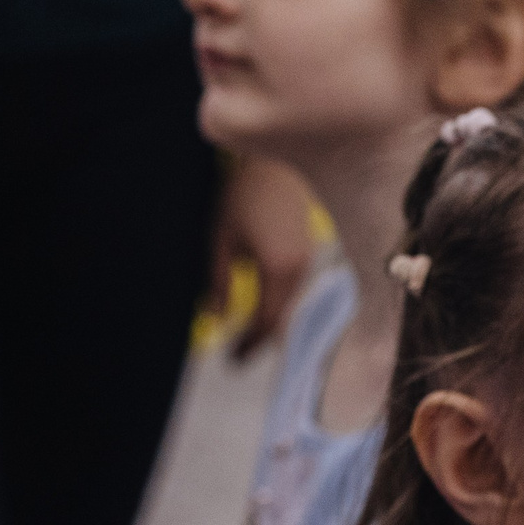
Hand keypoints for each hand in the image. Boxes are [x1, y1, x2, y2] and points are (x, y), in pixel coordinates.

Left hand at [208, 156, 317, 357]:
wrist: (274, 164)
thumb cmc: (243, 194)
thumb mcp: (221, 238)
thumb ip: (220, 280)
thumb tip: (217, 316)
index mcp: (279, 270)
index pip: (267, 323)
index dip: (249, 345)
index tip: (231, 361)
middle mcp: (299, 271)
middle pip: (281, 319)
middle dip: (258, 339)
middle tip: (236, 355)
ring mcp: (306, 262)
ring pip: (288, 306)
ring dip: (268, 323)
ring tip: (245, 336)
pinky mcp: (305, 253)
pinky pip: (292, 291)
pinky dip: (277, 305)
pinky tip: (261, 308)